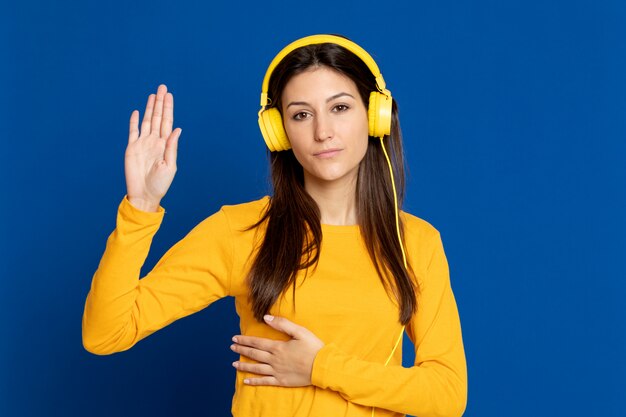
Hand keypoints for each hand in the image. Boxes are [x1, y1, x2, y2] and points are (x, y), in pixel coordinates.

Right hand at [125, 84, 181, 210]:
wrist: (144, 194)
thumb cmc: (160, 184)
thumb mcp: (170, 166)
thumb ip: (172, 147)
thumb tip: (177, 129)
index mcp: (165, 145)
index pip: (168, 122)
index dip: (168, 108)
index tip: (169, 95)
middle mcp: (154, 141)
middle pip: (158, 117)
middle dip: (160, 103)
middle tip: (162, 87)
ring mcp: (143, 143)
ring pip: (147, 121)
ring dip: (150, 108)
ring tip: (153, 95)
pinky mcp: (131, 148)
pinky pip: (133, 131)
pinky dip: (135, 121)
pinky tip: (138, 112)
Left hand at [230, 315, 324, 386]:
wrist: (322, 367)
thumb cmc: (313, 348)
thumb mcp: (300, 331)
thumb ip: (282, 324)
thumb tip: (266, 317)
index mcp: (278, 347)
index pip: (257, 343)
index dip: (245, 340)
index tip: (235, 338)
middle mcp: (274, 360)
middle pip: (254, 354)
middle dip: (242, 350)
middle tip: (232, 347)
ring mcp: (277, 371)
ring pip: (257, 368)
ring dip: (244, 365)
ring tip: (234, 363)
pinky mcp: (281, 381)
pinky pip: (264, 382)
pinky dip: (254, 381)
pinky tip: (245, 381)